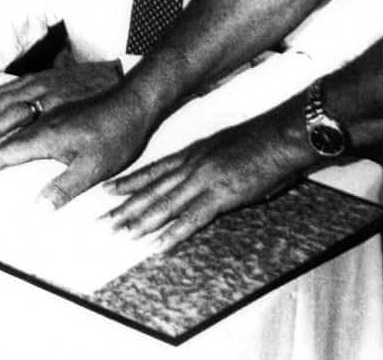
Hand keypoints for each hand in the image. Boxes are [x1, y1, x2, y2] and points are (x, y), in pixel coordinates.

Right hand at [0, 82, 153, 206]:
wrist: (134, 101)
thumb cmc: (116, 134)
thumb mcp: (93, 168)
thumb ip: (63, 189)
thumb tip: (37, 210)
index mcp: (46, 136)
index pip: (6, 153)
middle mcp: (42, 121)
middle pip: (1, 133)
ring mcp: (50, 112)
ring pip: (9, 116)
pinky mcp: (58, 108)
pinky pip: (20, 108)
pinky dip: (3, 114)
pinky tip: (6, 120)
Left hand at [104, 104, 311, 248]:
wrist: (279, 136)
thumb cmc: (258, 140)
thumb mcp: (223, 146)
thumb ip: (208, 162)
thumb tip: (200, 177)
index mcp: (192, 153)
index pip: (152, 170)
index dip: (128, 182)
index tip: (107, 191)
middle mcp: (192, 165)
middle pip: (152, 189)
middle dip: (126, 206)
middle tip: (104, 220)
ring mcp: (204, 179)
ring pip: (165, 204)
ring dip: (141, 221)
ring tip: (121, 234)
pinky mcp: (221, 194)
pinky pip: (192, 218)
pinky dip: (174, 234)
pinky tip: (158, 245)